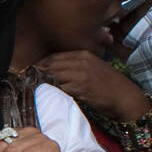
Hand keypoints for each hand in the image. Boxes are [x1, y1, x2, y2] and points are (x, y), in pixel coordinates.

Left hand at [36, 51, 150, 120]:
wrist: (125, 97)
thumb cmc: (109, 85)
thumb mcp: (93, 68)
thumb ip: (75, 66)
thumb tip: (52, 71)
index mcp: (84, 53)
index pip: (54, 56)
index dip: (41, 64)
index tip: (31, 71)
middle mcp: (82, 60)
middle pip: (51, 64)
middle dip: (37, 73)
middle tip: (25, 80)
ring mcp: (81, 73)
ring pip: (53, 75)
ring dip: (42, 82)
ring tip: (32, 88)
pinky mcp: (81, 86)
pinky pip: (60, 87)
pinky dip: (52, 91)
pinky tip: (46, 95)